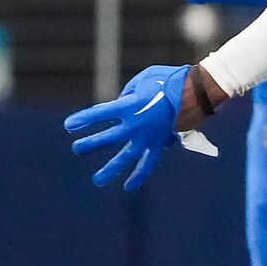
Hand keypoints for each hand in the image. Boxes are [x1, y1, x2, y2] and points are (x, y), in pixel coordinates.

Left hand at [64, 63, 218, 190]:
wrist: (197, 93)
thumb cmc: (169, 81)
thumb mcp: (143, 80)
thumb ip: (127, 94)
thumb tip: (121, 106)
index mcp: (130, 105)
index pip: (101, 114)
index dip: (84, 119)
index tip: (69, 126)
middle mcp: (136, 124)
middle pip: (108, 138)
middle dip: (90, 145)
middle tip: (77, 150)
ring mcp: (148, 137)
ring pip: (126, 157)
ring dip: (111, 169)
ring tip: (97, 180)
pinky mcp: (159, 144)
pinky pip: (148, 163)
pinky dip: (139, 175)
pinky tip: (128, 186)